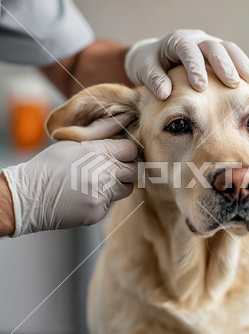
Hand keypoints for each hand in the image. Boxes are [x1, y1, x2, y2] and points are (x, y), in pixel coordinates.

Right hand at [1, 132, 137, 236]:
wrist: (28, 196)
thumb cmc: (49, 166)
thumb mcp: (72, 143)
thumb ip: (100, 136)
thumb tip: (124, 122)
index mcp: (96, 152)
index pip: (131, 149)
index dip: (127, 151)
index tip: (121, 154)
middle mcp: (102, 173)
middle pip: (134, 171)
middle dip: (127, 169)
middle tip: (114, 169)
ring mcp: (101, 194)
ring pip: (126, 188)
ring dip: (118, 185)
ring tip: (98, 182)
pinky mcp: (98, 211)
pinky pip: (111, 204)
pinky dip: (102, 200)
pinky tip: (85, 196)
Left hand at [124, 29, 248, 99]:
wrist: (156, 57)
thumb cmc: (149, 65)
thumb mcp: (145, 70)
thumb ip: (153, 79)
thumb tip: (165, 93)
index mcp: (177, 41)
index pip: (188, 50)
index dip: (195, 68)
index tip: (200, 88)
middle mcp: (197, 39)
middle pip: (214, 47)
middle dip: (225, 65)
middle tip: (233, 84)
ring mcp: (211, 45)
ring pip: (230, 49)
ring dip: (242, 64)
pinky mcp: (220, 54)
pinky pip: (236, 58)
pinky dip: (246, 68)